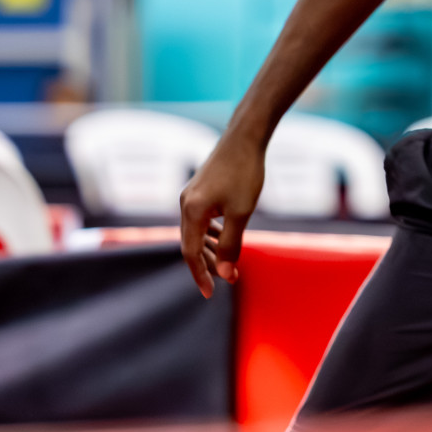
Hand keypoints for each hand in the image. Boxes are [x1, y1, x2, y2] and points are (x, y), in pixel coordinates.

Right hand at [179, 132, 264, 297]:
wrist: (245, 137)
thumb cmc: (245, 172)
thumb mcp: (241, 212)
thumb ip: (230, 244)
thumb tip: (225, 274)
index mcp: (191, 212)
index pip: (190, 253)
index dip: (200, 275)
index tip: (210, 293)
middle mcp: (185, 204)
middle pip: (190, 244)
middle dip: (207, 265)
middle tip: (227, 280)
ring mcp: (191, 195)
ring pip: (196, 232)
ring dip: (209, 250)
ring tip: (226, 265)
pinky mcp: (200, 190)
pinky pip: (200, 219)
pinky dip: (210, 233)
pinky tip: (222, 239)